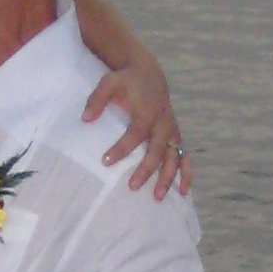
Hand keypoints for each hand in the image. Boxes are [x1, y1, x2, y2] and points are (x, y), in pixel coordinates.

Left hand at [82, 63, 190, 197]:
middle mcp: (163, 124)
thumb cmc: (127, 81)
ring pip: (174, 158)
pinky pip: (184, 158)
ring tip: (158, 197)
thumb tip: (85, 118)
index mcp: (147, 112)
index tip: (106, 161)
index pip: (135, 134)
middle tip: (132, 186)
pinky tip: (184, 191)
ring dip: (168, 178)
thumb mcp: (109, 82)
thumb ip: (97, 99)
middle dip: (146, 169)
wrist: (149, 74)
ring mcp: (172, 132)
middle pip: (157, 150)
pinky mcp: (176, 137)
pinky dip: (186, 174)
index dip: (122, 148)